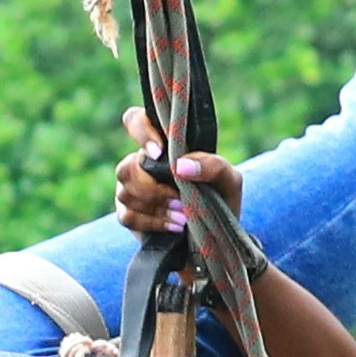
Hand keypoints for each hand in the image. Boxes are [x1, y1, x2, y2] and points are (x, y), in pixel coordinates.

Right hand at [112, 109, 242, 241]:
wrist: (216, 235)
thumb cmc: (221, 198)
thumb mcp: (229, 179)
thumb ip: (212, 165)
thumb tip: (181, 166)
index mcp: (162, 145)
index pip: (135, 121)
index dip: (140, 131)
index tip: (159, 152)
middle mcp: (140, 163)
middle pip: (127, 167)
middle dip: (153, 188)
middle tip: (180, 200)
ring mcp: (131, 189)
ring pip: (126, 193)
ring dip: (157, 207)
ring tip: (184, 216)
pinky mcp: (128, 214)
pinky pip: (128, 216)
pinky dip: (153, 223)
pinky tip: (174, 226)